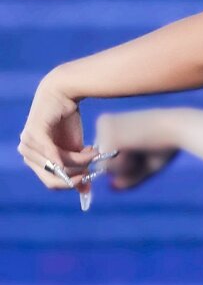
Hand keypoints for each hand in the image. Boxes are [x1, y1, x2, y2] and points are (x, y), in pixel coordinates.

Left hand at [17, 74, 95, 192]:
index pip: (50, 182)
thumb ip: (77, 168)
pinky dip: (67, 155)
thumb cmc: (66, 120)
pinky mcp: (34, 132)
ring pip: (58, 164)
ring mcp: (28, 143)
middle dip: (76, 174)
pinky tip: (85, 150)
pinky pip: (51, 151)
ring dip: (80, 159)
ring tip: (94, 150)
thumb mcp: (74, 149)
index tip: (87, 181)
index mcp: (34, 159)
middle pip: (53, 176)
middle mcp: (26, 153)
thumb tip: (85, 191)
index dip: (69, 184)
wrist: (62, 93)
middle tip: (92, 169)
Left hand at [95, 110, 178, 189]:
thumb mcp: (145, 163)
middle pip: (102, 162)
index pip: (106, 155)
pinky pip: (107, 167)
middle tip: (144, 150)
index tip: (141, 148)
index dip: (126, 161)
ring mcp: (102, 130)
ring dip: (124, 168)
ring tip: (141, 148)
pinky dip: (125, 166)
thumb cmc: (166, 143)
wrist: (178, 126)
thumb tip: (111, 187)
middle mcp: (103, 123)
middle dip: (124, 167)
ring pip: (102, 166)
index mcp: (111, 123)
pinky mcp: (107, 138)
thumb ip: (128, 176)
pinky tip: (137, 149)